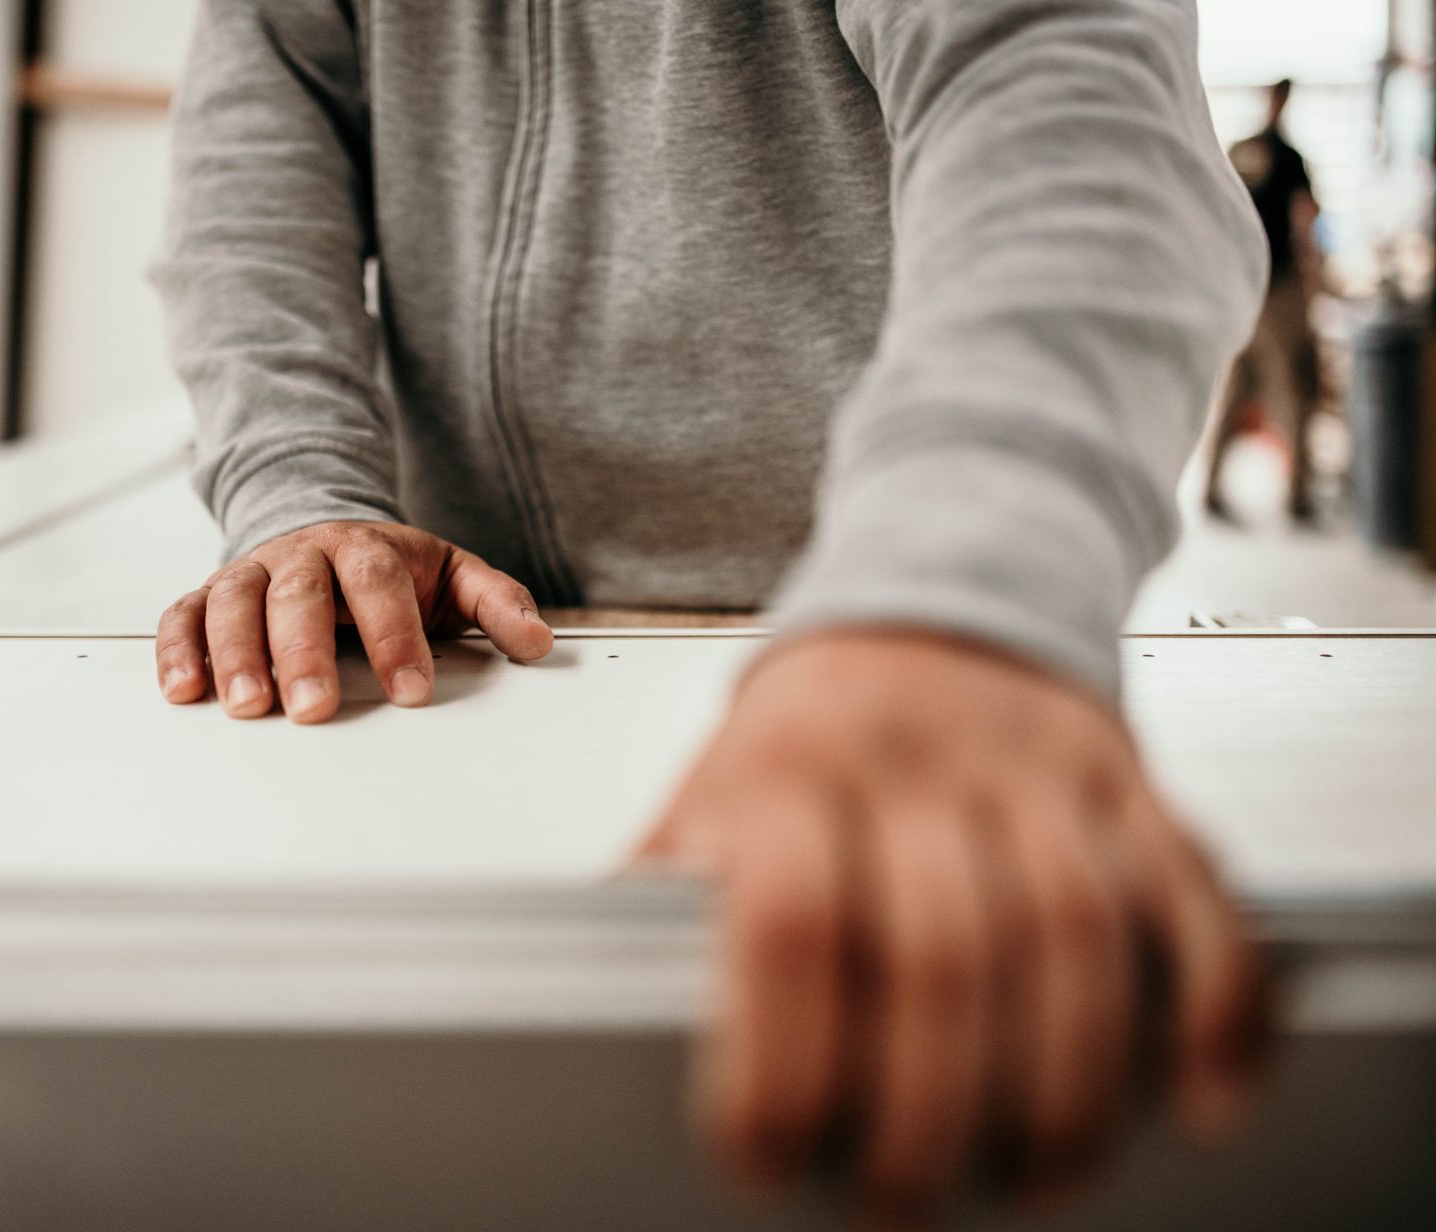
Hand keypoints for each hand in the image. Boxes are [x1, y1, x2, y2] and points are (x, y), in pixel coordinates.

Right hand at [157, 520, 553, 721]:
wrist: (326, 534)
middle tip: (313, 707)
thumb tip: (538, 641)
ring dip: (236, 655)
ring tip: (247, 706)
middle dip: (303, 651)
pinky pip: (184, 616)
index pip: (377, 584)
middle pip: (299, 593)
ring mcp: (252, 574)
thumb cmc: (391, 572)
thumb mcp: (451, 577)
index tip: (412, 690)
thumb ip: (495, 603)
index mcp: (365, 547)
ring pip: (234, 603)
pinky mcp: (212, 596)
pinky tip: (185, 691)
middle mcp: (301, 555)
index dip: (394, 635)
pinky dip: (179, 650)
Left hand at [636, 628, 1266, 1217]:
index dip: (784, 1056)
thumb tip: (570, 1004)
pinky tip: (1190, 1100)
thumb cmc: (810, 736)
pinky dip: (1209, 1008)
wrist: (932, 606)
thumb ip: (667, 896)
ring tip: (1030, 1178)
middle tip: (901, 1198)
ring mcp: (1037, 772)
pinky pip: (1193, 896)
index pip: (789, 919)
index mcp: (787, 771)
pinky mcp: (1131, 787)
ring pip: (1076, 936)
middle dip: (926, 1107)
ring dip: (1064, 1085)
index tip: (767, 1154)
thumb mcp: (710, 793)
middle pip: (943, 951)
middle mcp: (918, 764)